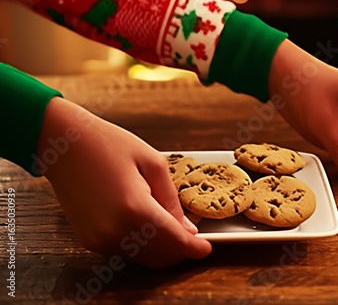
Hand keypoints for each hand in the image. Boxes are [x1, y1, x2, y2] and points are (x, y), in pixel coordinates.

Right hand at [37, 97, 211, 267]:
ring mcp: (99, 239)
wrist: (66, 144)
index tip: (207, 249)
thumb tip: (187, 229)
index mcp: (133, 208)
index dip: (194, 248)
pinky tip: (150, 224)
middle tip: (194, 237)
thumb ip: (171, 199)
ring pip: (143, 257)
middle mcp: (114, 231)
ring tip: (174, 227)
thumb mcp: (152, 162)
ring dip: (162, 248)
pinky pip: (126, 250)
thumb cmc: (109, 145)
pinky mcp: (90, 240)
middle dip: (180, 250)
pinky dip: (143, 244)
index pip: (173, 241)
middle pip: (160, 255)